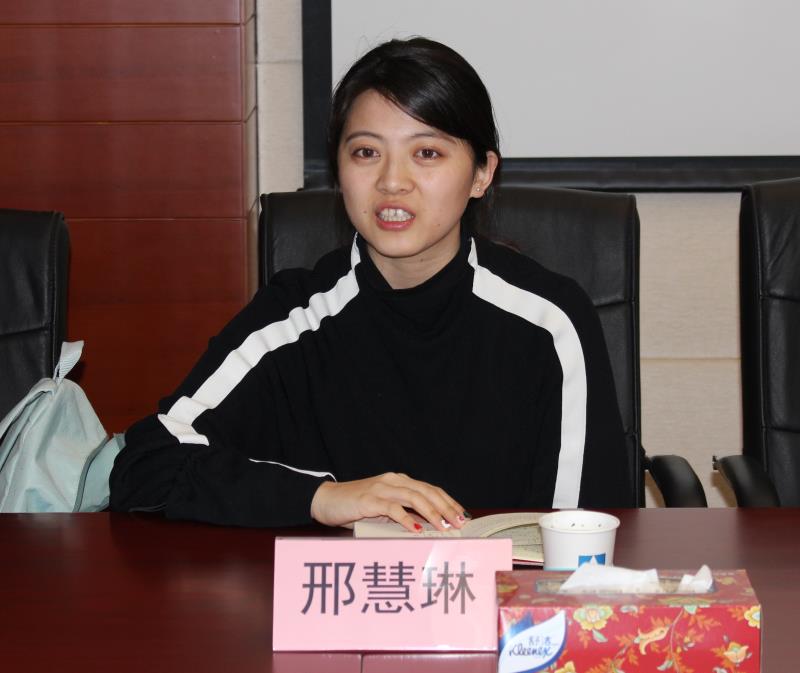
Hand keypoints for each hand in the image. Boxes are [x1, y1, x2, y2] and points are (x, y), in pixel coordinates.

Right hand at [310, 472, 466, 532]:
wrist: (326, 500)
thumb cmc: (355, 507)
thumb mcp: (383, 510)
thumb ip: (402, 514)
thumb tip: (427, 531)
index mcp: (399, 481)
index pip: (430, 489)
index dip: (448, 501)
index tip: (462, 515)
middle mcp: (393, 481)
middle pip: (427, 492)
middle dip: (446, 507)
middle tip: (459, 522)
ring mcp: (381, 489)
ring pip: (414, 497)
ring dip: (432, 513)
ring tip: (444, 526)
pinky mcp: (369, 500)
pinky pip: (392, 508)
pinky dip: (407, 519)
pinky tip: (416, 529)